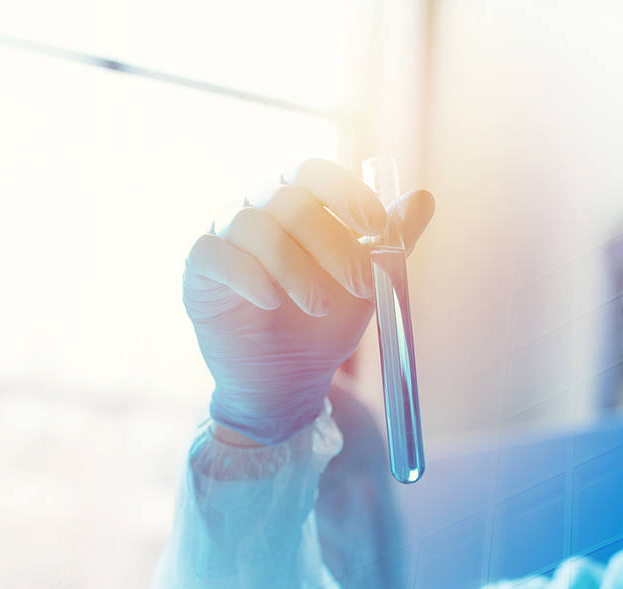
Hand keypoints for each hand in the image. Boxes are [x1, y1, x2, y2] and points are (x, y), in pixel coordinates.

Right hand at [184, 158, 434, 445]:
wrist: (286, 382)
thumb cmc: (323, 326)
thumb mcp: (368, 286)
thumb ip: (393, 243)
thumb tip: (424, 199)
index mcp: (297, 202)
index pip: (314, 173)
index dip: (346, 193)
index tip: (378, 228)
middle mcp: (256, 209)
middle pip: (288, 199)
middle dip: (332, 242)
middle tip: (362, 285)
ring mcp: (223, 236)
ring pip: (253, 225)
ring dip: (294, 265)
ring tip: (319, 306)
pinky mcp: (198, 269)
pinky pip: (216, 254)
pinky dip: (248, 275)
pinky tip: (271, 302)